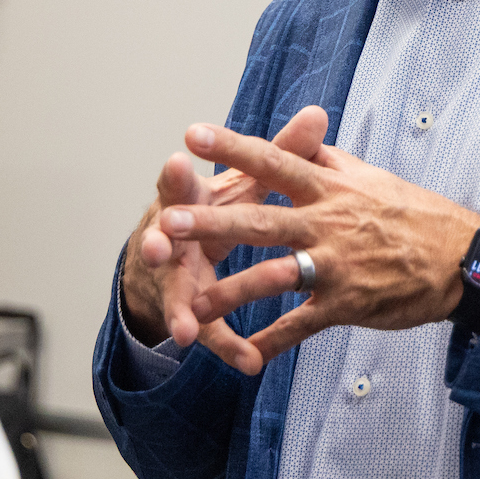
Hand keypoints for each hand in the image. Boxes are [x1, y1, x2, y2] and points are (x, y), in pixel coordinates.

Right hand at [121, 106, 330, 373]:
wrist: (172, 253)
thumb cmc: (215, 209)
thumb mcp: (246, 181)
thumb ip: (282, 153)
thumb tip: (319, 115)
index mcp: (189, 198)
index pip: (179, 182)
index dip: (176, 174)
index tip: (178, 161)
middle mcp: (174, 234)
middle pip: (166, 236)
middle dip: (162, 239)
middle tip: (160, 244)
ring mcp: (177, 273)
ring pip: (177, 290)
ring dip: (180, 308)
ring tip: (184, 330)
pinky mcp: (192, 307)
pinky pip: (209, 329)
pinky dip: (226, 345)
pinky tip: (247, 362)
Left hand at [156, 119, 479, 373]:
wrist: (462, 259)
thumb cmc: (413, 213)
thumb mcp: (369, 176)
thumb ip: (326, 158)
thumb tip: (301, 131)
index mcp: (329, 187)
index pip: (273, 161)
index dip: (232, 146)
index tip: (192, 133)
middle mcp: (327, 224)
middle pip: (260, 221)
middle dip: (211, 223)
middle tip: (167, 221)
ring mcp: (335, 267)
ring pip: (272, 279)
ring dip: (229, 295)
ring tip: (189, 306)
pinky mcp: (346, 304)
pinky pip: (301, 326)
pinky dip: (271, 341)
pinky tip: (243, 355)